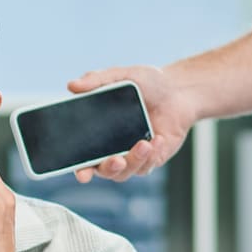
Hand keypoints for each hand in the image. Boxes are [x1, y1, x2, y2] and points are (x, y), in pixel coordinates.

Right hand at [66, 65, 199, 182]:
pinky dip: (151, 156)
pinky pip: (146, 167)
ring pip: (124, 172)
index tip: (82, 174)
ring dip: (133, 161)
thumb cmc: (149, 83)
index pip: (82, 156)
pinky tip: (158, 140)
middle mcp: (111, 148)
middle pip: (103, 170)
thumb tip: (72, 85)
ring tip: (144, 144)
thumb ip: (97, 80)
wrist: (180, 90)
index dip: (79, 168)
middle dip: (108, 169)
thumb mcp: (122, 76)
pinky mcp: (151, 159)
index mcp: (97, 132)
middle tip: (116, 160)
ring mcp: (131, 155)